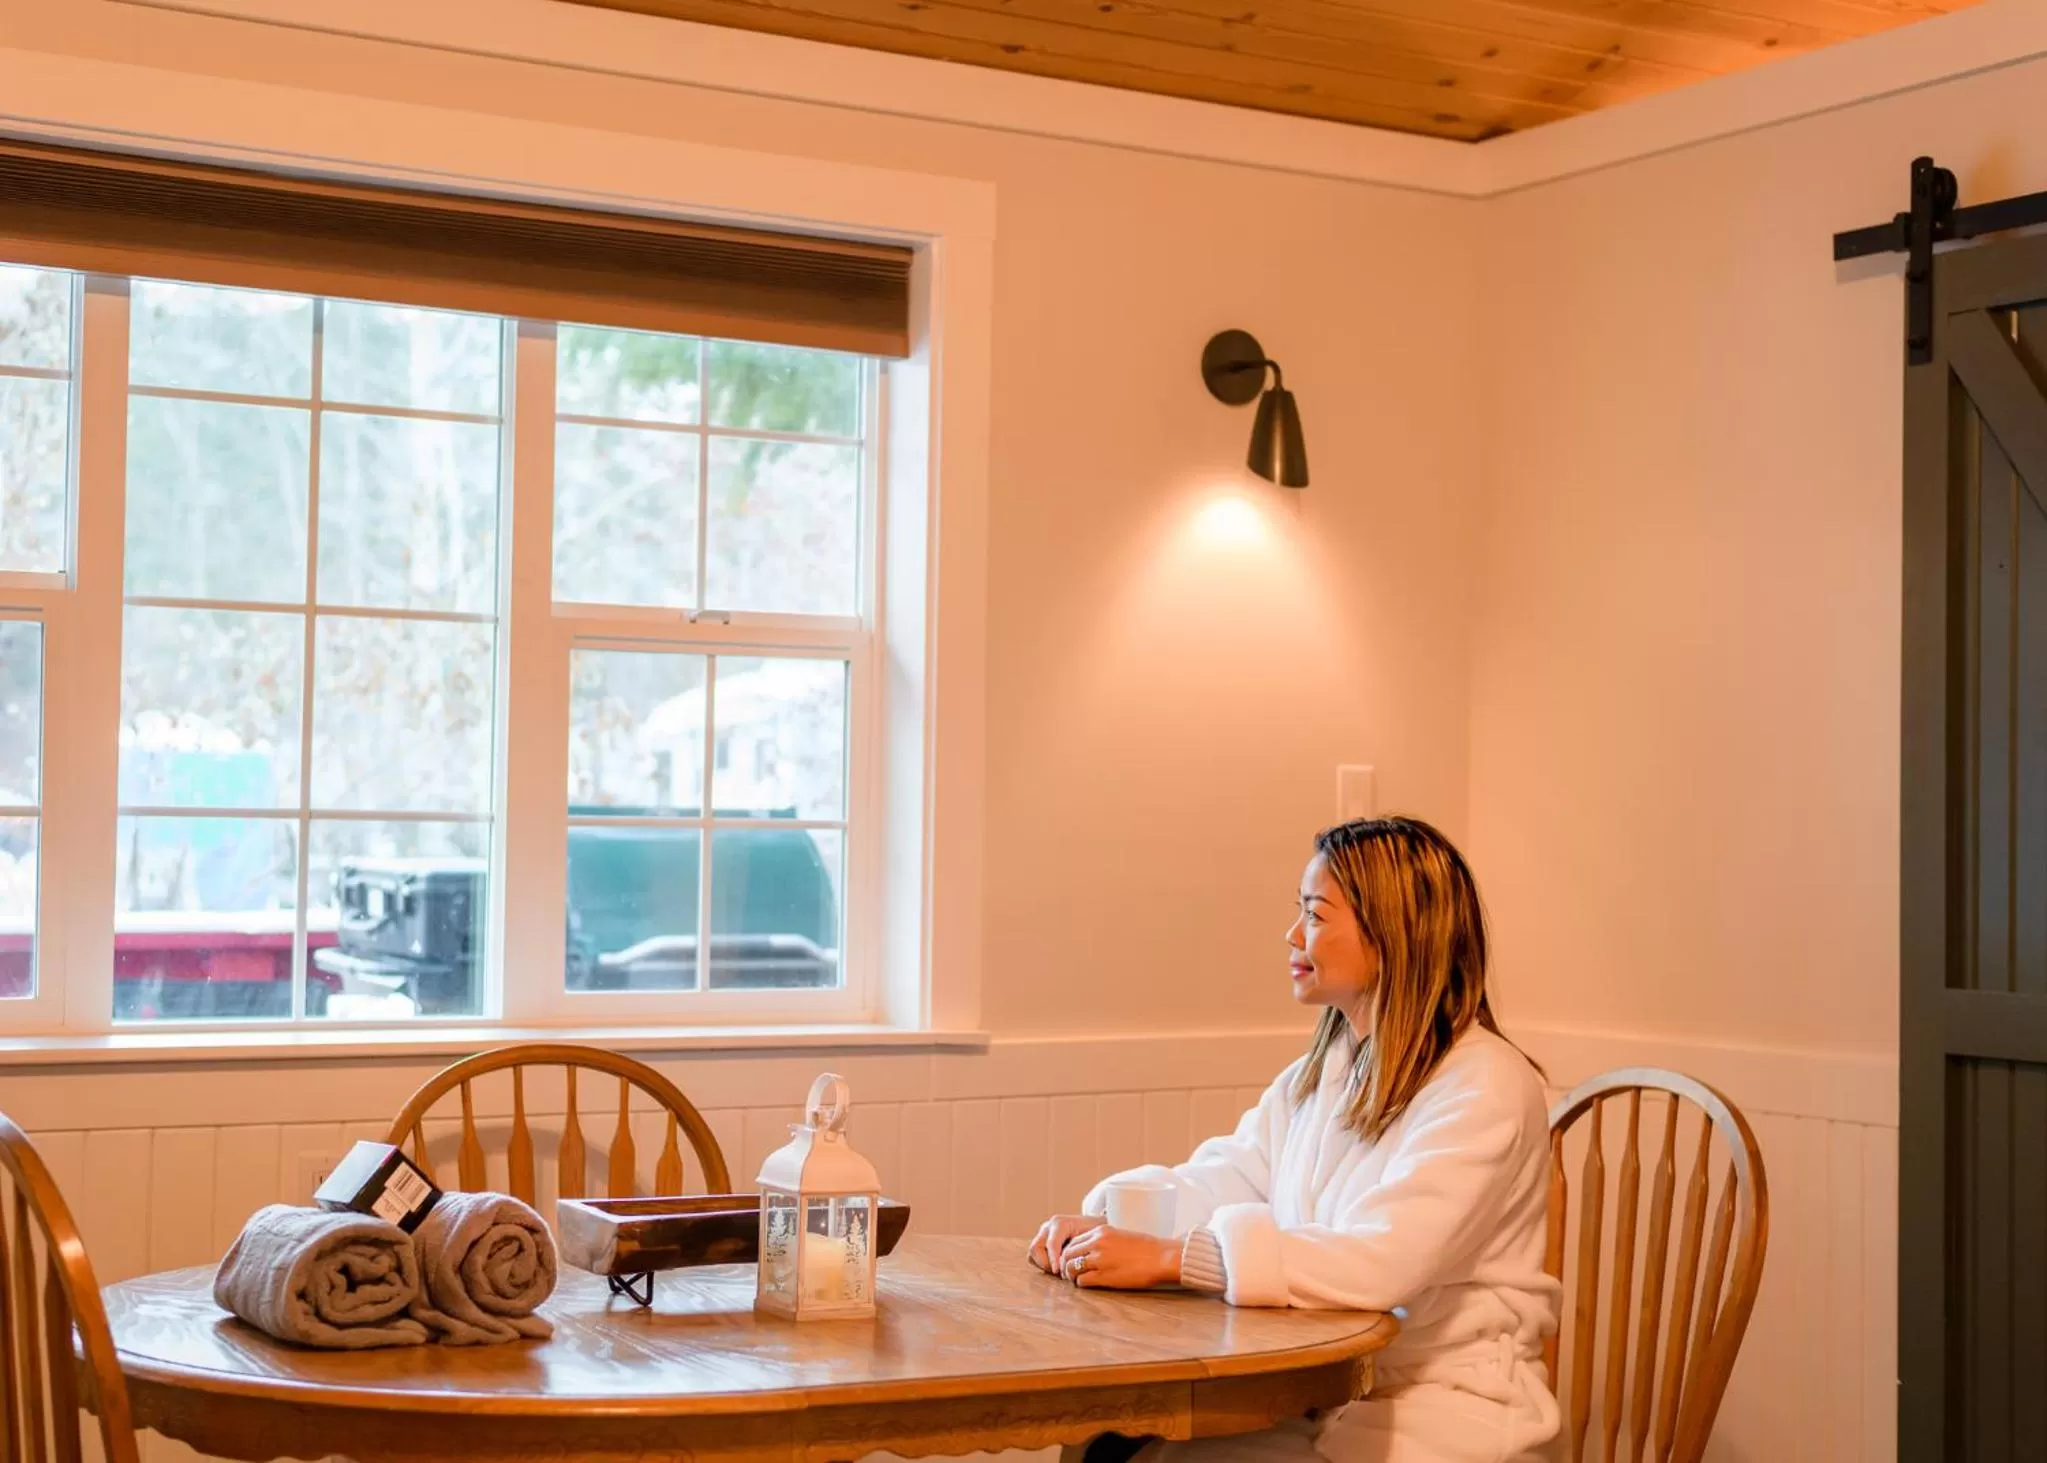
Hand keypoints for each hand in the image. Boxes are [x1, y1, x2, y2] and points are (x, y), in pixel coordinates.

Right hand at [1028, 1214, 1099, 1275]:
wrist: (1093, 1225)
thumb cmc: (1093, 1232)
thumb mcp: (1090, 1238)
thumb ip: (1079, 1249)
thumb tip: (1072, 1265)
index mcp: (1060, 1223)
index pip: (1051, 1243)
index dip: (1053, 1259)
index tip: (1056, 1271)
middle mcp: (1048, 1227)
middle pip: (1036, 1247)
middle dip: (1045, 1263)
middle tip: (1058, 1272)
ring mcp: (1043, 1234)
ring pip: (1033, 1252)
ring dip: (1042, 1264)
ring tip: (1057, 1270)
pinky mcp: (1040, 1241)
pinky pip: (1033, 1255)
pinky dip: (1040, 1263)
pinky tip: (1054, 1267)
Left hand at [1057, 1224, 1182, 1290]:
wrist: (1161, 1257)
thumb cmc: (1147, 1247)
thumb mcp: (1121, 1235)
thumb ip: (1105, 1240)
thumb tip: (1093, 1250)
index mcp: (1101, 1231)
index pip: (1074, 1241)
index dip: (1070, 1253)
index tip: (1072, 1260)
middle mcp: (1097, 1243)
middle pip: (1068, 1254)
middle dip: (1066, 1264)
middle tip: (1070, 1272)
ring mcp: (1099, 1259)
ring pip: (1071, 1267)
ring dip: (1071, 1275)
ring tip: (1076, 1280)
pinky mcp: (1104, 1276)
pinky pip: (1082, 1281)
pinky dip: (1081, 1284)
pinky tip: (1086, 1284)